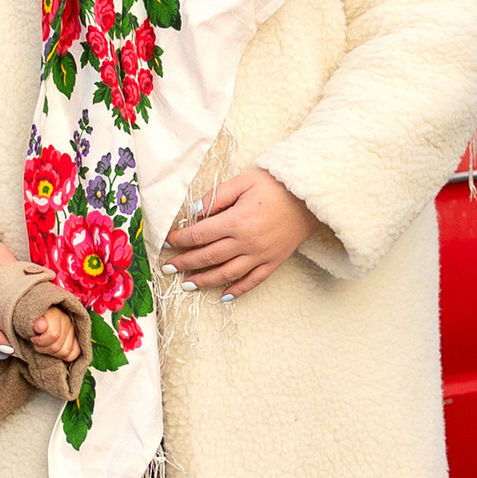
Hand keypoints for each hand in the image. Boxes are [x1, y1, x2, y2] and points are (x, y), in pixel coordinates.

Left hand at [27, 302, 80, 363]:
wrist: (41, 317)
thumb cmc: (34, 319)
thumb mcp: (31, 318)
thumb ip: (35, 322)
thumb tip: (40, 327)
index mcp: (55, 313)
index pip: (53, 334)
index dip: (40, 340)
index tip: (33, 338)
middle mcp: (67, 321)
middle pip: (57, 346)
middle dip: (43, 348)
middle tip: (37, 343)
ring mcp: (73, 331)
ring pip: (64, 352)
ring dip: (51, 353)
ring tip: (44, 346)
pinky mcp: (77, 340)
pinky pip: (73, 354)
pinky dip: (62, 356)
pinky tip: (54, 351)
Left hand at [163, 168, 315, 297]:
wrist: (310, 195)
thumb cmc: (275, 184)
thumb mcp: (243, 181)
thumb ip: (217, 196)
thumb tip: (194, 211)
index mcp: (236, 221)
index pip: (199, 235)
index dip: (180, 240)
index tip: (166, 242)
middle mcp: (246, 242)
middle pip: (208, 257)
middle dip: (185, 263)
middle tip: (168, 268)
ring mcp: (261, 255)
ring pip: (226, 273)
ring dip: (204, 281)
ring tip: (187, 285)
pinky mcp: (274, 261)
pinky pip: (253, 281)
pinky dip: (237, 291)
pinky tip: (224, 296)